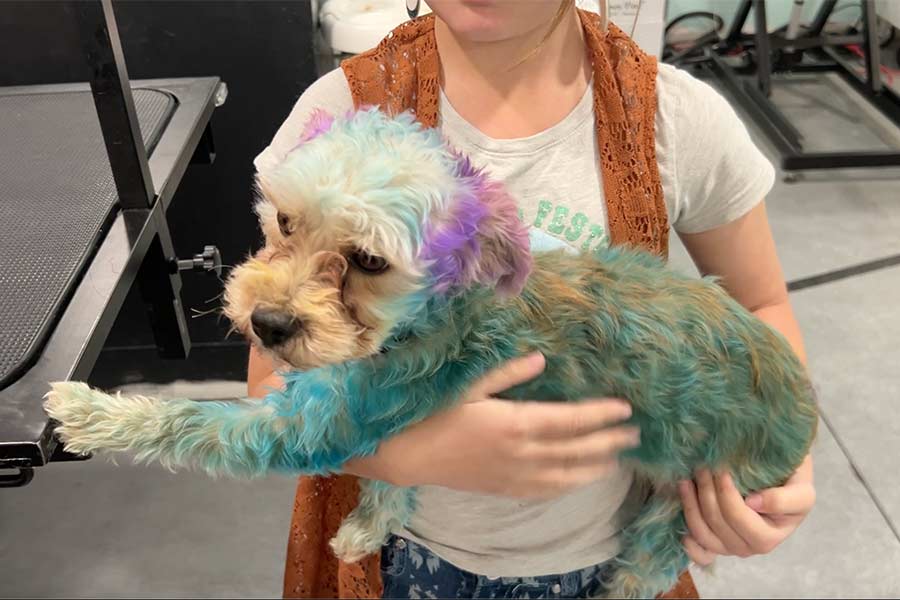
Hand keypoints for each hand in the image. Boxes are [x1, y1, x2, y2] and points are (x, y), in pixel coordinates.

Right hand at [343, 353, 639, 497]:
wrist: (406, 454)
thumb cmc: (433, 412)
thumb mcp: (468, 384)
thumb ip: (507, 372)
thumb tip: (541, 359)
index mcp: (515, 422)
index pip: (570, 420)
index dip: (600, 415)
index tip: (625, 409)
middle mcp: (521, 453)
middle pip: (575, 450)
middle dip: (607, 442)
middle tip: (633, 434)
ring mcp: (513, 475)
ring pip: (565, 476)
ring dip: (594, 468)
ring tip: (615, 460)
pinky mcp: (503, 489)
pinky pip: (544, 491)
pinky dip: (566, 486)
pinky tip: (577, 481)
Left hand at [679, 453, 814, 564]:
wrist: (784, 481)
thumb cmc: (791, 483)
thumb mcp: (800, 489)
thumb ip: (784, 499)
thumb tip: (753, 503)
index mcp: (770, 536)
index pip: (738, 518)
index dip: (725, 494)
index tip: (720, 468)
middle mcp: (749, 547)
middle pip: (717, 522)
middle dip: (706, 492)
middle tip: (702, 465)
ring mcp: (730, 547)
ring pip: (703, 533)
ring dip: (691, 505)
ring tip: (687, 480)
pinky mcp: (717, 544)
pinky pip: (701, 553)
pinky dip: (690, 545)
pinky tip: (682, 530)